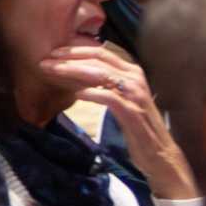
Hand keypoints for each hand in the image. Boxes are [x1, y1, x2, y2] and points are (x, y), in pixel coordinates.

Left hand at [38, 42, 196, 200]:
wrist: (160, 155)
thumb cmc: (137, 126)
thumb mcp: (121, 99)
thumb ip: (105, 83)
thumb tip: (75, 72)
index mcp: (131, 70)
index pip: (100, 51)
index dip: (75, 49)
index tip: (53, 52)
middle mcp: (134, 77)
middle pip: (97, 58)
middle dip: (68, 57)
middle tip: (45, 60)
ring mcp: (135, 94)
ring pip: (100, 74)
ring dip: (72, 71)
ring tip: (52, 72)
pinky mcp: (133, 112)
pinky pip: (108, 97)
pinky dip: (91, 93)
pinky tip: (75, 94)